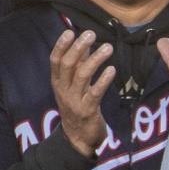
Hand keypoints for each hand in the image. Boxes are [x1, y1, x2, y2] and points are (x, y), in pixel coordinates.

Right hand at [50, 30, 115, 157]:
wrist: (78, 138)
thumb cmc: (78, 106)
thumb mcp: (75, 85)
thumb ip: (79, 65)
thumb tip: (86, 42)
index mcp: (58, 82)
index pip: (55, 60)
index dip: (61, 45)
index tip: (70, 31)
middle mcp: (63, 90)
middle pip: (68, 65)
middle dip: (78, 48)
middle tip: (91, 34)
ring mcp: (74, 101)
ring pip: (81, 76)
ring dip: (95, 60)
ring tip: (108, 47)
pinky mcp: (87, 111)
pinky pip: (95, 93)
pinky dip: (103, 80)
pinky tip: (112, 69)